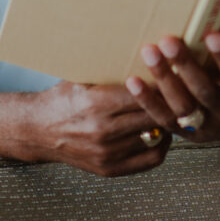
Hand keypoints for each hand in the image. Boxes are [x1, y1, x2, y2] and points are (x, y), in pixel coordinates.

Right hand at [30, 80, 170, 176]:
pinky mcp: (109, 169)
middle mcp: (102, 131)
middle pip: (152, 115)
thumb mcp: (82, 77)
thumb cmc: (63, 99)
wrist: (37, 131)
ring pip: (154, 136)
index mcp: (96, 104)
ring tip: (174, 108)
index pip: (143, 93)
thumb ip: (111, 68)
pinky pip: (150, 159)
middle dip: (169, 102)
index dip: (162, 83)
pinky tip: (162, 131)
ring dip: (166, 122)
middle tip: (181, 90)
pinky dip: (161, 145)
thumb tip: (146, 51)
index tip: (175, 73)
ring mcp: (107, 153)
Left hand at [126, 18, 219, 142]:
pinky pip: (164, 119)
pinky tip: (132, 80)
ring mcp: (206, 128)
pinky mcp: (187, 133)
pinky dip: (147, 101)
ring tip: (149, 51)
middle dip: (186, 67)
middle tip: (169, 40)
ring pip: (181, 107)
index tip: (213, 35)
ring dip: (163, 80)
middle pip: (205, 93)